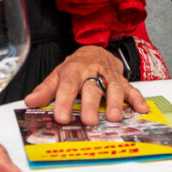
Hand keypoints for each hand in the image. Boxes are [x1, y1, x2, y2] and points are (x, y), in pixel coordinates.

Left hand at [23, 45, 147, 125]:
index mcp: (74, 71)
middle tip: (89, 121)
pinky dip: (138, 99)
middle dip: (91, 105)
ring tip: (114, 118)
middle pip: (92, 88)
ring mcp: (110, 76)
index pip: (67, 86)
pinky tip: (142, 109)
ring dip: (115, 103)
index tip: (60, 117)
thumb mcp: (58, 74)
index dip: (63, 102)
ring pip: (114, 88)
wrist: (95, 51)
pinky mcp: (122, 81)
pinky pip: (132, 89)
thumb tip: (29, 102)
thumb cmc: (75, 67)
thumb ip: (45, 89)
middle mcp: (93, 72)